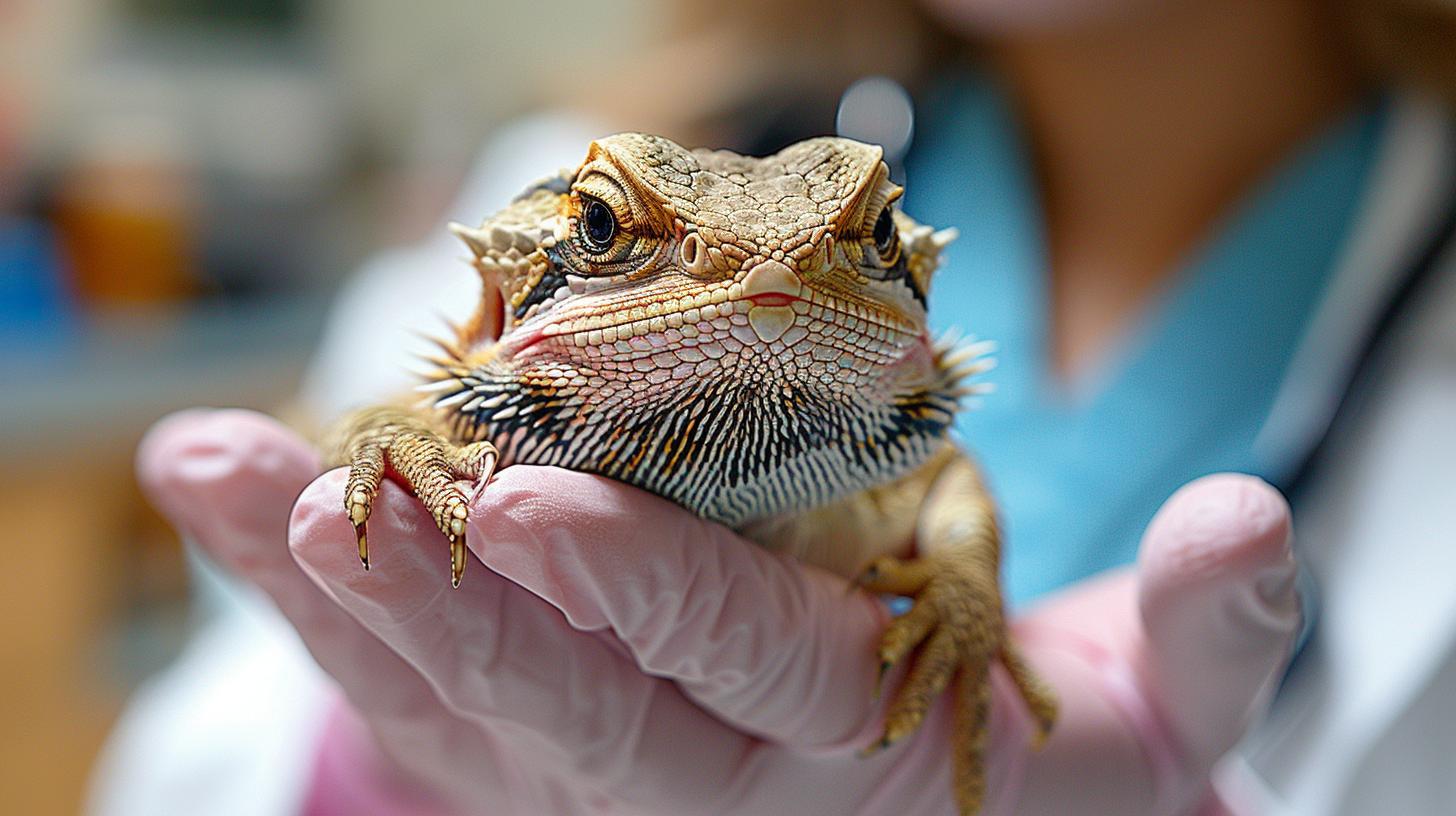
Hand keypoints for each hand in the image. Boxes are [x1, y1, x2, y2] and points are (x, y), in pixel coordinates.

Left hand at [139, 409, 1300, 814]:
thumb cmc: (1072, 769)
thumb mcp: (1162, 722)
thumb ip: (1204, 633)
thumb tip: (1247, 522)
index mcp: (841, 746)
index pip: (730, 670)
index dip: (641, 590)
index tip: (531, 498)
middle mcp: (702, 781)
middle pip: (551, 704)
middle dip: (435, 602)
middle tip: (313, 494)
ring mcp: (608, 783)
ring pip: (452, 703)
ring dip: (329, 588)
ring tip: (211, 473)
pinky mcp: (551, 765)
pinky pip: (426, 700)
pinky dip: (338, 611)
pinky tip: (254, 519)